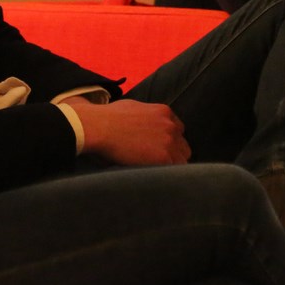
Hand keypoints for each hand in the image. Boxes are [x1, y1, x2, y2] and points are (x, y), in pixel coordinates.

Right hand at [70, 98, 190, 165]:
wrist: (101, 127)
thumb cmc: (108, 118)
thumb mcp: (133, 107)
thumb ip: (146, 115)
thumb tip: (142, 122)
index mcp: (164, 112)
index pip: (178, 130)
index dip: (170, 141)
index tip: (161, 149)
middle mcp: (171, 125)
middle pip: (183, 144)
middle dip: (173, 153)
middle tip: (159, 163)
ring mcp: (169, 141)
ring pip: (182, 158)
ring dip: (172, 165)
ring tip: (157, 172)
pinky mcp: (164, 157)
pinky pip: (175, 170)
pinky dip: (168, 174)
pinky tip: (157, 177)